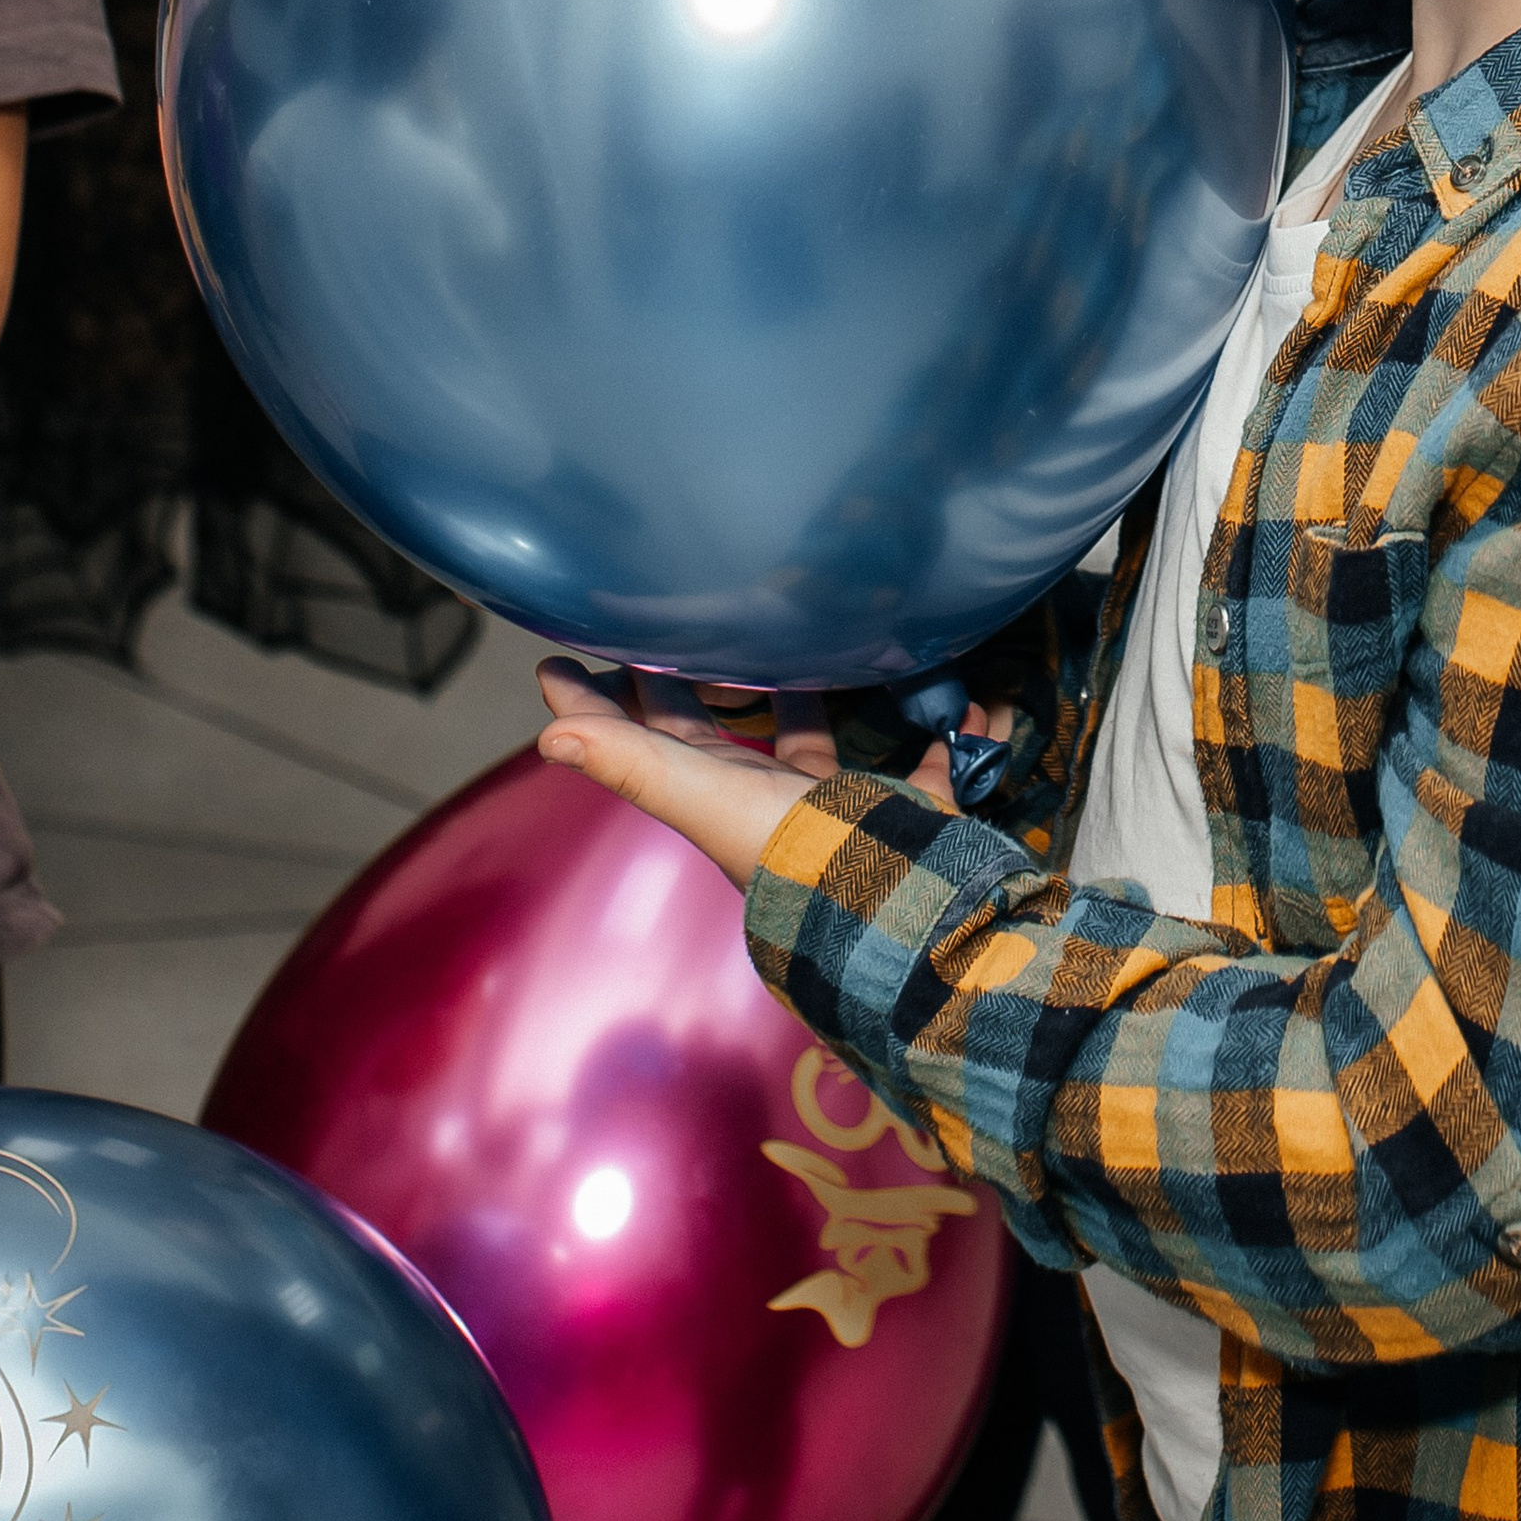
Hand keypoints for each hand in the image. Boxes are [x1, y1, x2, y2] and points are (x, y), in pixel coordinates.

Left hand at [534, 663, 1015, 882]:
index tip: (554, 658)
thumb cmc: (786, 845)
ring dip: (804, 697)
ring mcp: (834, 805)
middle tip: (671, 619)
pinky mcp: (902, 808)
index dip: (594, 703)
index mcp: (713, 791)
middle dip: (688, 681)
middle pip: (713, 731)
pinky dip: (947, 738)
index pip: (638, 737)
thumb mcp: (700, 794)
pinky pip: (925, 767)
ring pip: (809, 742)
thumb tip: (547, 735)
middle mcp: (764, 797)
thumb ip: (629, 761)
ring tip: (805, 637)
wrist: (889, 901)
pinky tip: (973, 703)